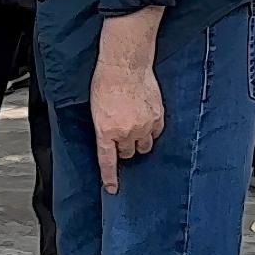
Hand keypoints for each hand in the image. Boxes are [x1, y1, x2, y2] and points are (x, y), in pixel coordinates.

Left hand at [88, 54, 165, 194]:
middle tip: (121, 134)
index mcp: (106, 131)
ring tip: (135, 126)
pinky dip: (151, 130)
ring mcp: (144, 125)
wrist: (125, 65)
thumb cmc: (106, 82)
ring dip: (138, 141)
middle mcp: (126, 132)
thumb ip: (104, 129)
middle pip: (127, 153)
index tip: (112, 189)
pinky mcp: (157, 117)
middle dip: (123, 147)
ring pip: (144, 146)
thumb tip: (111, 142)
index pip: (108, 161)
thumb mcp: (96, 110)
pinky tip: (146, 118)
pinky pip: (156, 134)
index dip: (110, 177)